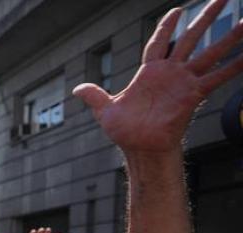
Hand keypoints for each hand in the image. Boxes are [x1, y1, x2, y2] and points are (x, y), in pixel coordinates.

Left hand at [74, 0, 242, 154]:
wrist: (140, 148)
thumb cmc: (125, 132)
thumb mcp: (105, 110)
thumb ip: (95, 96)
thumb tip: (76, 89)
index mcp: (149, 72)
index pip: (159, 42)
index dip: (166, 27)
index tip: (177, 10)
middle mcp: (170, 73)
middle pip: (190, 38)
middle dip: (205, 18)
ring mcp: (184, 81)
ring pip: (210, 53)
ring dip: (229, 37)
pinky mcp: (193, 94)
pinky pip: (217, 77)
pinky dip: (234, 67)